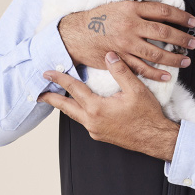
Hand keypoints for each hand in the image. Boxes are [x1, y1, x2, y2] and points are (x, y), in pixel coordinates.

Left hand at [38, 52, 179, 160]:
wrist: (156, 139)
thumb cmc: (147, 116)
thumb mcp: (136, 89)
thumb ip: (120, 71)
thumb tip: (109, 55)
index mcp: (97, 109)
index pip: (73, 89)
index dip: (59, 79)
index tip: (47, 73)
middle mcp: (92, 122)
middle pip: (65, 107)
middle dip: (51, 98)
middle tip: (39, 92)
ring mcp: (95, 131)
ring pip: (75, 115)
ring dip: (66, 105)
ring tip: (58, 97)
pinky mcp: (101, 135)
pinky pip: (85, 121)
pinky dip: (79, 112)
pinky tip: (82, 107)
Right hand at [59, 1, 194, 81]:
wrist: (76, 34)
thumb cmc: (98, 18)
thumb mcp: (119, 4)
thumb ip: (139, 7)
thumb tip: (162, 11)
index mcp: (132, 9)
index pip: (163, 12)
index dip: (181, 16)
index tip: (192, 21)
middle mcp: (131, 26)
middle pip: (164, 33)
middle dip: (182, 39)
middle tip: (193, 43)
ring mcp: (126, 44)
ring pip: (156, 53)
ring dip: (174, 58)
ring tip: (186, 60)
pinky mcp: (120, 59)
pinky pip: (142, 68)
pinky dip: (156, 73)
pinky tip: (168, 75)